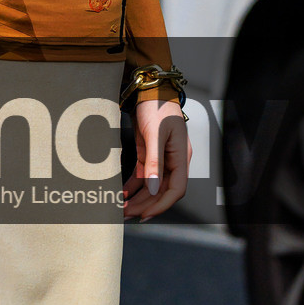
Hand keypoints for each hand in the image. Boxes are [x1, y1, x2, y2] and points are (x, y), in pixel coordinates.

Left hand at [123, 100, 189, 221]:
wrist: (150, 90)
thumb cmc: (158, 107)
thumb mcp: (155, 134)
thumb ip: (154, 162)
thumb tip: (153, 188)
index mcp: (181, 157)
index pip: (177, 189)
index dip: (162, 204)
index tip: (145, 214)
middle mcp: (173, 160)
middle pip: (162, 191)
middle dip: (145, 205)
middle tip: (127, 214)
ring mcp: (161, 158)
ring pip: (151, 186)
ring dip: (138, 198)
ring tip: (122, 208)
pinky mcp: (149, 154)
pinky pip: (142, 176)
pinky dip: (132, 186)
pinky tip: (122, 193)